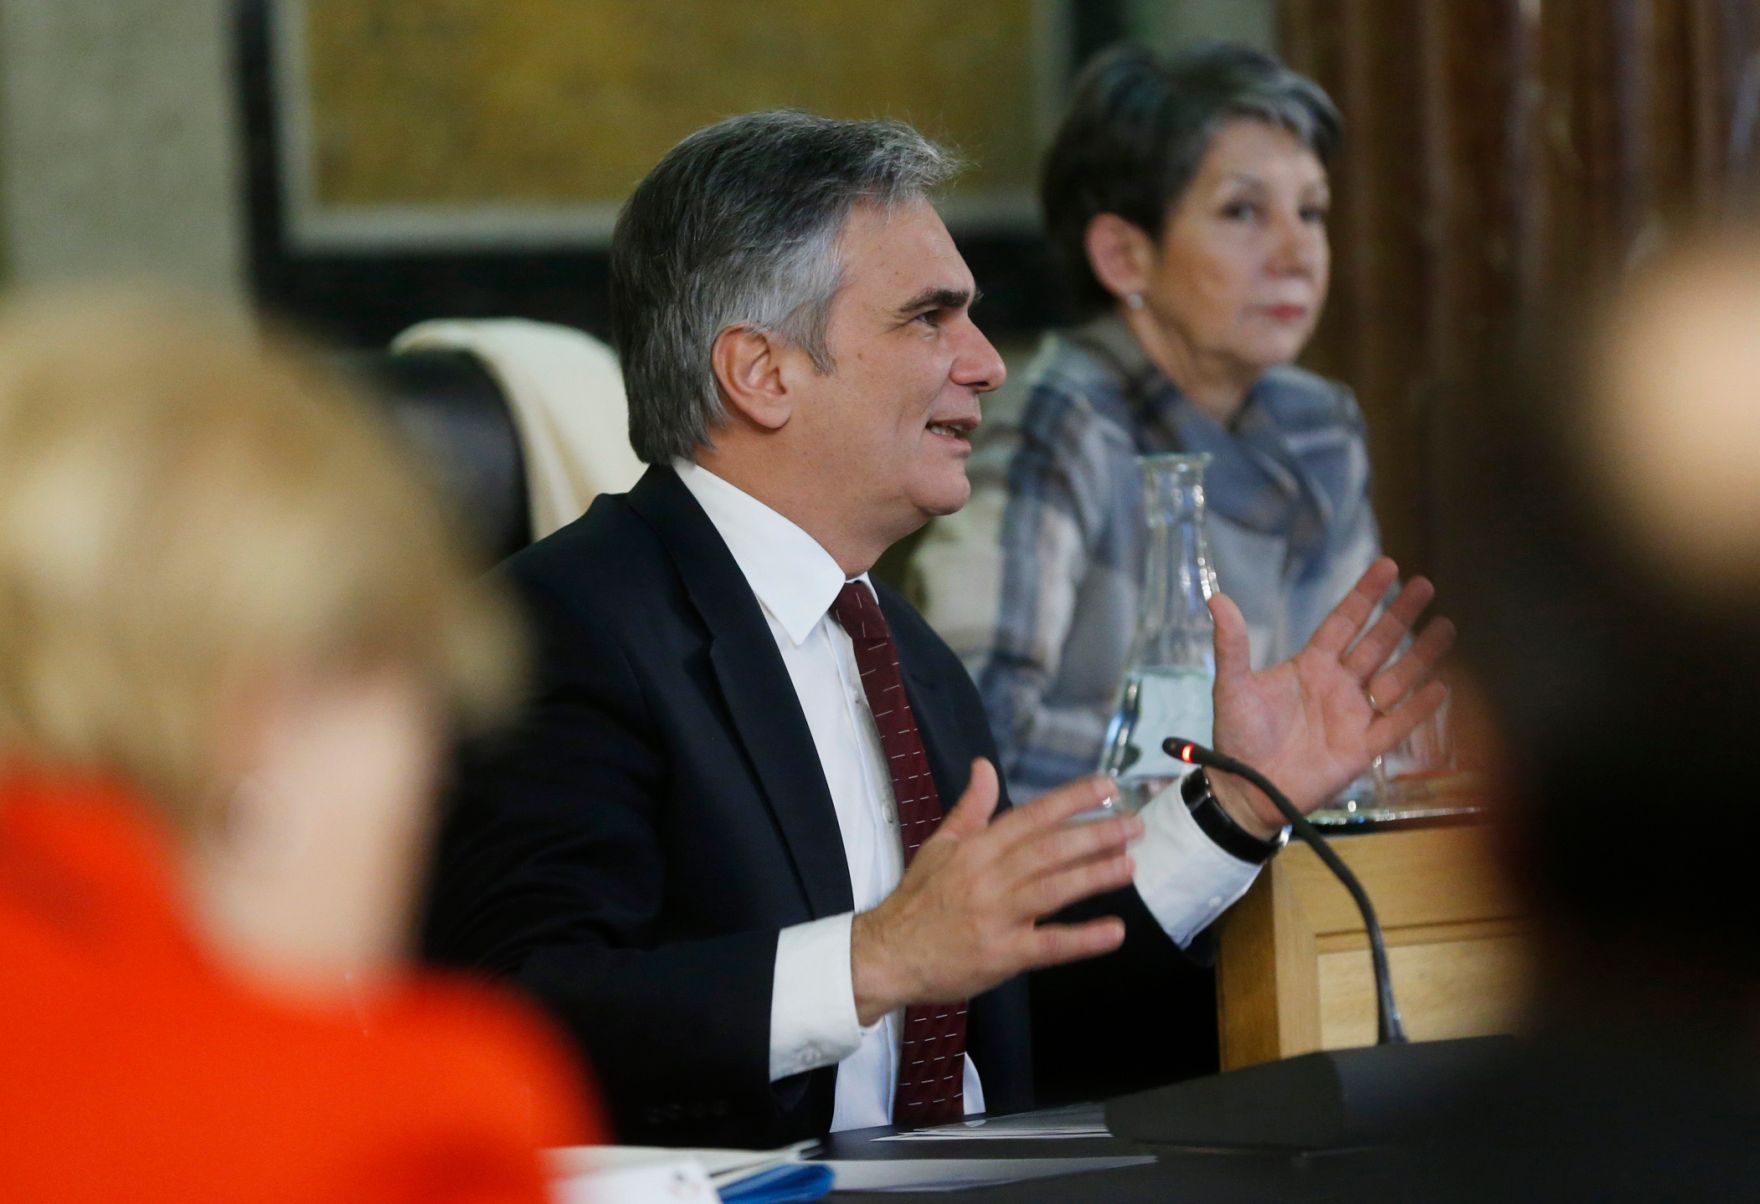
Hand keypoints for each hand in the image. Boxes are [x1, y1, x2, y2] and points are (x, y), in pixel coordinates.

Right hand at [850, 760, 1139, 1024]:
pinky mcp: (1002, 955)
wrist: (888, 955)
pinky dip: (1082, 939)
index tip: (1107, 788)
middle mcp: (988, 877)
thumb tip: (984, 765)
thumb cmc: (918, 901)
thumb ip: (970, 808)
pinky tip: (1114, 931)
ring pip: (1052, 890)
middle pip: (1048, 850)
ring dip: (1094, 876)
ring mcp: (996, 917)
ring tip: (1130, 865)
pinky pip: (1048, 945)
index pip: (1030, 816)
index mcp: (976, 848)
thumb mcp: (938, 846)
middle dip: (1095, 835)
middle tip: (1135, 826)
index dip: (1071, 800)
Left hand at [1207, 558, 1455, 834]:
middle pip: (1376, 643)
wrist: (1244, 790)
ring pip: (1395, 679)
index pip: (1344, 622)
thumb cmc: (1237, 737)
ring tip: (1448, 627)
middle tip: (1426, 585)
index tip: (1389, 566)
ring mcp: (1353, 716)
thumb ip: (1231, 646)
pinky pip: (1396, 724)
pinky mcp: (1362, 749)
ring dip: (1420, 655)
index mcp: (1310, 666)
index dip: (1365, 595)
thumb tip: (1217, 599)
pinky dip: (1418, 708)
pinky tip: (1441, 686)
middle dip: (1400, 615)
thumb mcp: (1231, 687)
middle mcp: (1338, 685)